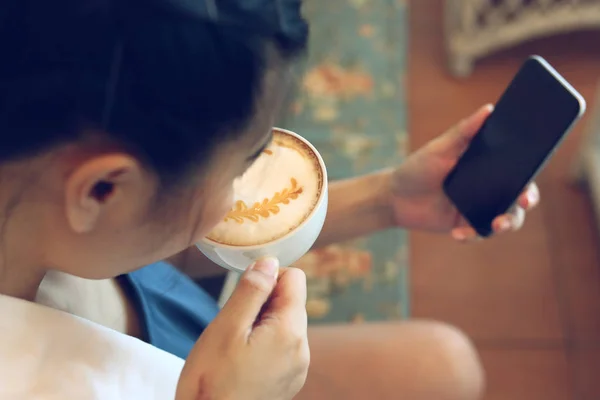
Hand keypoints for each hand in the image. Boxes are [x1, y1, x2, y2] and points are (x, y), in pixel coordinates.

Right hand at [176, 258, 308, 399]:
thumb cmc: (212, 381)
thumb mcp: (226, 328)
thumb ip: (251, 290)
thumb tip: (270, 260)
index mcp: (291, 331)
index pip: (295, 278)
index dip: (267, 278)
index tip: (243, 297)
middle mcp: (302, 348)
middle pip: (290, 302)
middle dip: (262, 304)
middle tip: (234, 326)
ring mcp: (298, 368)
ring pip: (284, 324)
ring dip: (261, 325)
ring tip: (235, 348)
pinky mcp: (289, 381)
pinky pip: (281, 348)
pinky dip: (263, 345)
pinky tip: (241, 363)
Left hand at [389, 104, 539, 240]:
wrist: (394, 196)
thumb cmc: (418, 167)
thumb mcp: (439, 148)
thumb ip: (463, 131)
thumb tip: (488, 109)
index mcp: (488, 168)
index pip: (518, 173)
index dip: (529, 179)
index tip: (529, 185)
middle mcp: (489, 189)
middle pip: (518, 198)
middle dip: (525, 201)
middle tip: (522, 202)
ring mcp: (478, 209)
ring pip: (505, 219)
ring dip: (506, 223)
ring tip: (495, 225)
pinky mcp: (465, 226)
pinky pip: (478, 233)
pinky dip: (472, 235)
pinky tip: (457, 233)